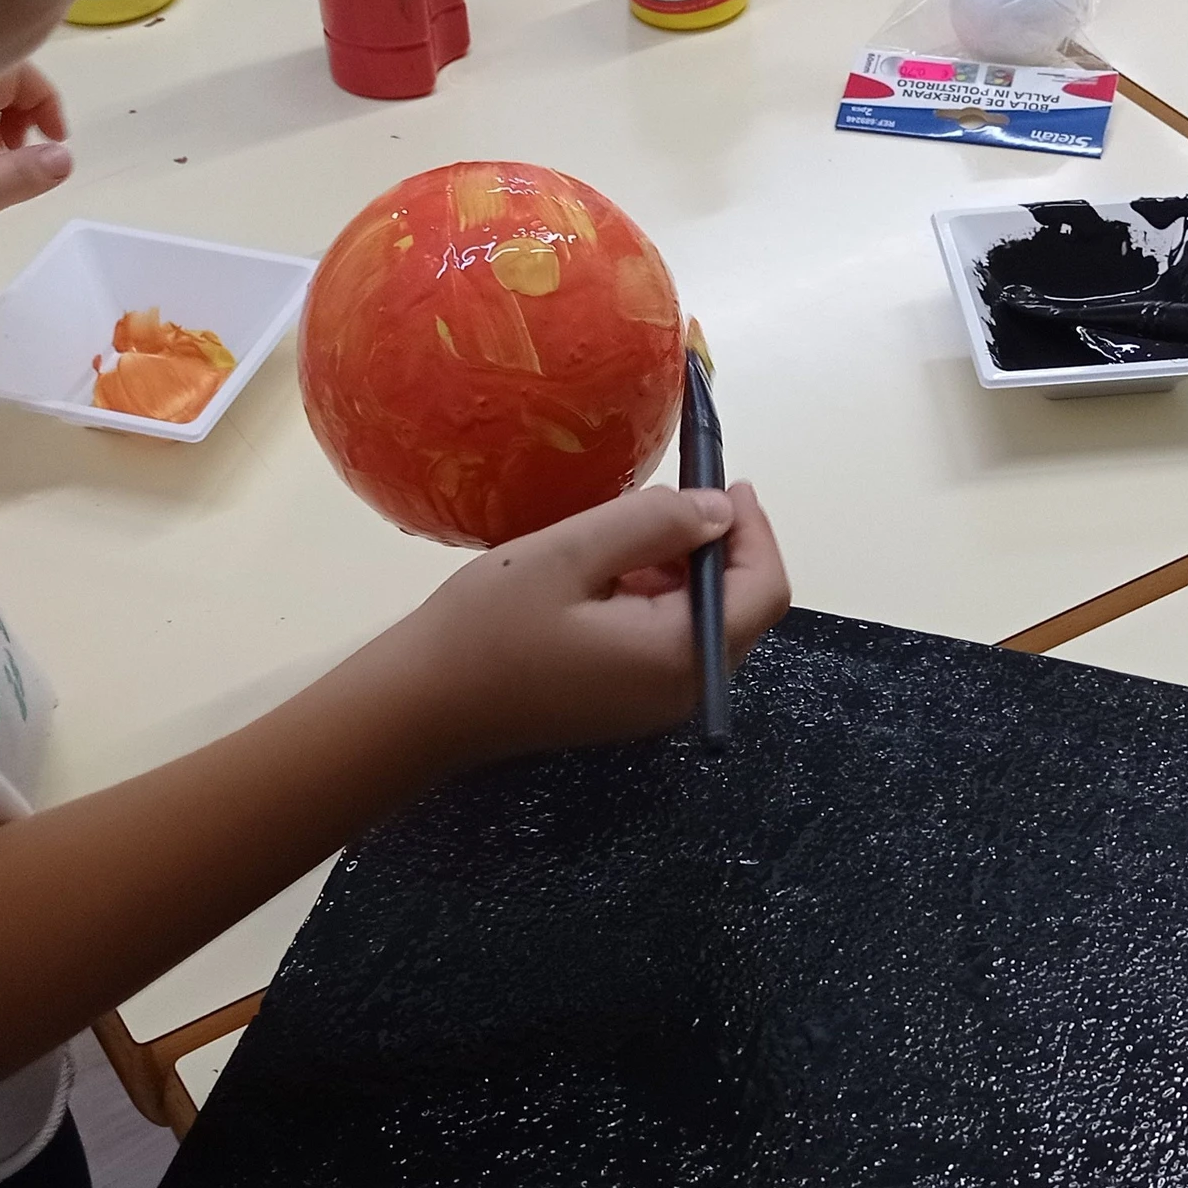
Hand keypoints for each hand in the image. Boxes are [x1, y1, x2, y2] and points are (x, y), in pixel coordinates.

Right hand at [363, 484, 791, 765]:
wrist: (423, 707)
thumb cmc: (489, 627)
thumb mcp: (571, 553)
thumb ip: (653, 523)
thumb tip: (720, 510)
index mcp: (680, 655)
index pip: (763, 590)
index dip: (756, 530)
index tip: (725, 480)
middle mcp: (682, 690)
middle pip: (740, 609)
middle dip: (717, 547)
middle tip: (671, 495)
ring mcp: (654, 705)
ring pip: (702, 623)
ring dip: (681, 570)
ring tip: (625, 529)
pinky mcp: (625, 704)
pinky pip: (666, 643)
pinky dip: (654, 598)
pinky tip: (604, 571)